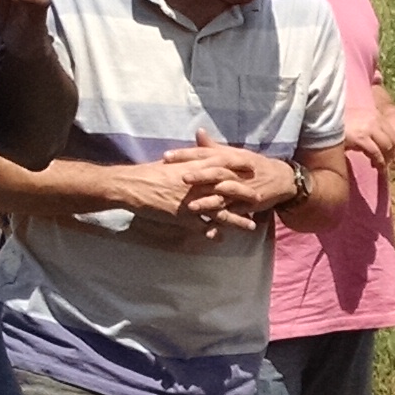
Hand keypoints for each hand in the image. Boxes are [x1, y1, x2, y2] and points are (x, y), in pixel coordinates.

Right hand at [92, 151, 245, 220]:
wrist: (133, 185)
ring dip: (238, 220)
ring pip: (222, 212)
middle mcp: (199, 184)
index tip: (254, 169)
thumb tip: (198, 156)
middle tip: (260, 199)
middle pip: (229, 190)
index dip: (240, 167)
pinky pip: (203, 226)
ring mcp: (193, 202)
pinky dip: (213, 233)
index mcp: (197, 168)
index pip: (225, 166)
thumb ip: (189, 160)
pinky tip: (221, 238)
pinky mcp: (185, 217)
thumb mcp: (173, 162)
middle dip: (246, 194)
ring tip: (252, 226)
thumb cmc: (150, 172)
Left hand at [164, 136, 299, 219]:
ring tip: (191, 207)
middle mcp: (233, 173)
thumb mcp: (233, 153)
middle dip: (199, 175)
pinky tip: (208, 231)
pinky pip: (232, 216)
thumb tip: (198, 132)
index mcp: (227, 158)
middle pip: (214, 173)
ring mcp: (240, 190)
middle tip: (181, 177)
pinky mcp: (246, 206)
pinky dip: (221, 224)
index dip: (185, 155)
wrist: (280, 179)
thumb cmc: (252, 165)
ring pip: (222, 196)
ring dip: (208, 202)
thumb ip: (212, 147)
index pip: (203, 154)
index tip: (166, 157)